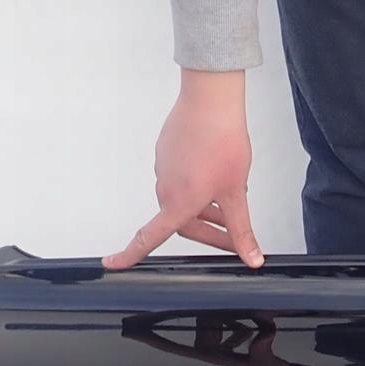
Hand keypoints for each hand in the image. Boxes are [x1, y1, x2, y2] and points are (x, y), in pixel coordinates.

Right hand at [105, 69, 262, 269]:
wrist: (211, 102)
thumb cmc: (222, 142)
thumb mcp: (236, 192)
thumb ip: (242, 229)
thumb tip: (251, 257)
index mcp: (178, 203)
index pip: (149, 238)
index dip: (130, 254)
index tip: (113, 263)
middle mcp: (165, 189)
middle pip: (181, 223)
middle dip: (209, 231)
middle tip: (234, 234)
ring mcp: (163, 170)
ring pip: (183, 201)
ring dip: (205, 207)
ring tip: (230, 196)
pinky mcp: (165, 154)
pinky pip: (180, 180)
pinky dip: (198, 186)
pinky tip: (217, 174)